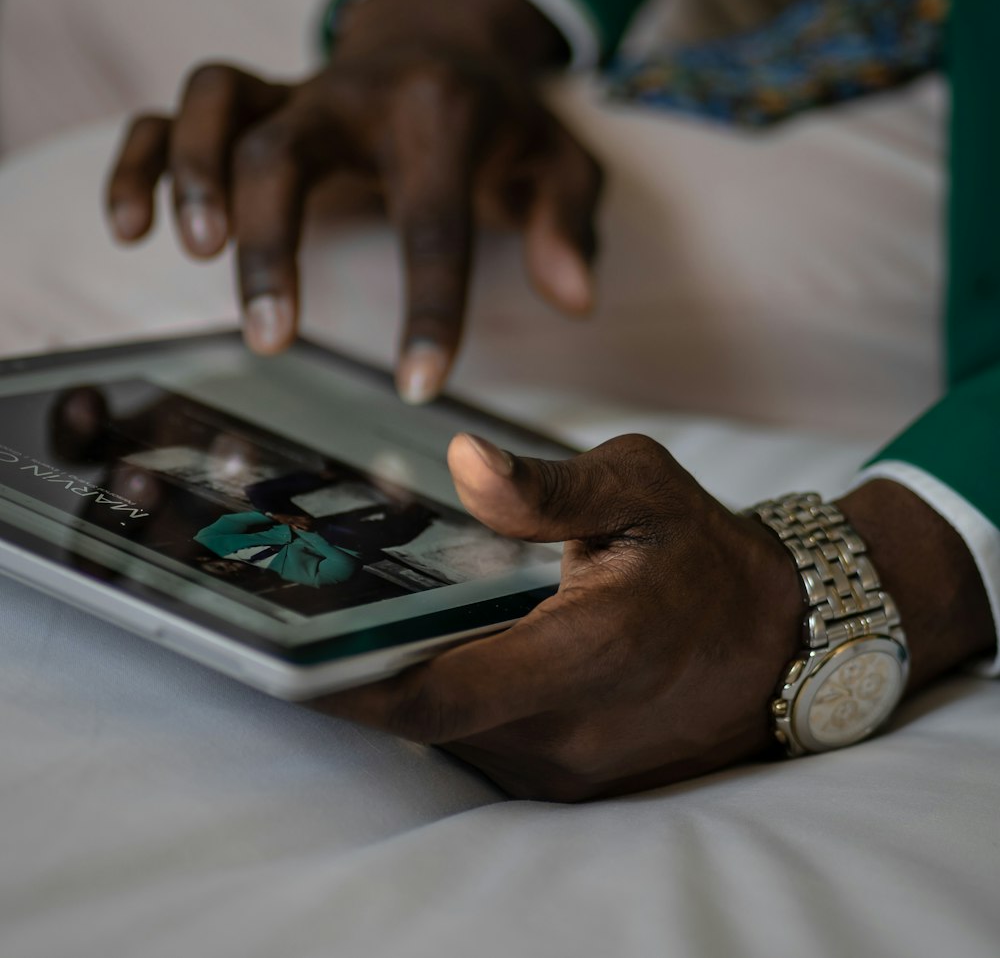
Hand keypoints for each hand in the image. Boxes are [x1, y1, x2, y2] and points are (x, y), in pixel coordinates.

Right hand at [105, 0, 602, 402]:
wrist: (447, 34)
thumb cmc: (503, 119)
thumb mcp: (563, 162)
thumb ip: (569, 224)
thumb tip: (573, 300)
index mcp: (440, 116)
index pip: (432, 221)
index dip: (427, 307)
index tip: (417, 385)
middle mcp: (354, 94)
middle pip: (285, 153)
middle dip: (270, 246)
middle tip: (272, 340)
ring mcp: (295, 89)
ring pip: (215, 105)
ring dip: (190, 176)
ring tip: (195, 254)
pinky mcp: (254, 96)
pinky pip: (171, 110)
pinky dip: (139, 161)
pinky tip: (128, 228)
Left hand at [319, 432, 802, 800]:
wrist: (781, 636)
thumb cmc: (702, 550)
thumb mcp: (638, 485)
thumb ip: (543, 486)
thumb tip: (457, 462)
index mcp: (590, 651)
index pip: (442, 693)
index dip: (353, 685)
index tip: (283, 656)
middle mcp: (576, 730)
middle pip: (430, 721)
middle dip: (361, 674)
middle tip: (299, 619)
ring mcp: (576, 768)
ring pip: (453, 740)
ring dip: (404, 691)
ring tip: (355, 628)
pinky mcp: (577, 782)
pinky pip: (487, 748)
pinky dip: (450, 707)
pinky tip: (432, 653)